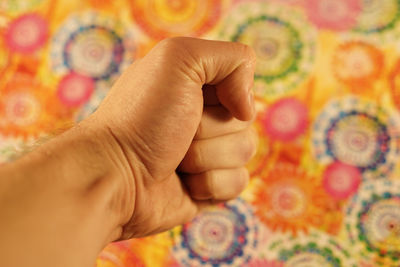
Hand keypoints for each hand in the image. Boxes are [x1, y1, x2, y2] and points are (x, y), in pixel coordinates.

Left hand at [92, 37, 257, 238]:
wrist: (114, 175)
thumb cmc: (142, 116)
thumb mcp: (179, 60)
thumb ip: (230, 59)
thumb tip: (247, 108)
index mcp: (198, 85)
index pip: (243, 84)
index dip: (229, 94)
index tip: (197, 99)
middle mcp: (204, 116)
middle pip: (245, 122)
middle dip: (211, 129)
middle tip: (179, 133)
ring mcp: (208, 152)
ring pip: (244, 152)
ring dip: (207, 157)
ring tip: (176, 158)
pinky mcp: (209, 185)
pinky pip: (238, 183)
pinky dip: (209, 183)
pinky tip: (183, 182)